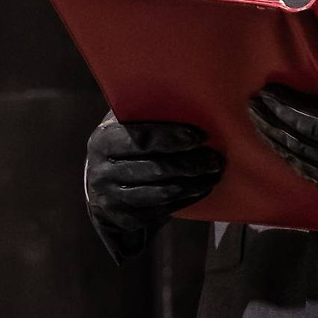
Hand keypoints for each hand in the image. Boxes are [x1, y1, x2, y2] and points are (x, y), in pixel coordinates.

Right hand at [86, 111, 224, 252]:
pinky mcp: (125, 219)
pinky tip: (202, 188)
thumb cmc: (125, 147)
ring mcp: (111, 198)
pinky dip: (186, 199)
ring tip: (214, 174)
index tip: (200, 136)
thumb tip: (189, 98)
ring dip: (193, 183)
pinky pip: (162, 210)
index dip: (172, 137)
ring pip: (161, 192)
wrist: (102, 186)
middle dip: (190, 163)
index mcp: (103, 141)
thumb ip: (146, 115)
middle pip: (155, 168)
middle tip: (215, 158)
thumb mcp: (127, 126)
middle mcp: (102, 171)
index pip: (141, 138)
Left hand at [248, 32, 317, 227]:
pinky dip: (293, 164)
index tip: (264, 94)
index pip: (306, 120)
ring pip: (298, 160)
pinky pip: (311, 177)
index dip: (283, 107)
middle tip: (251, 108)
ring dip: (276, 144)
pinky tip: (284, 156)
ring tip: (259, 128)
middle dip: (271, 123)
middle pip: (295, 140)